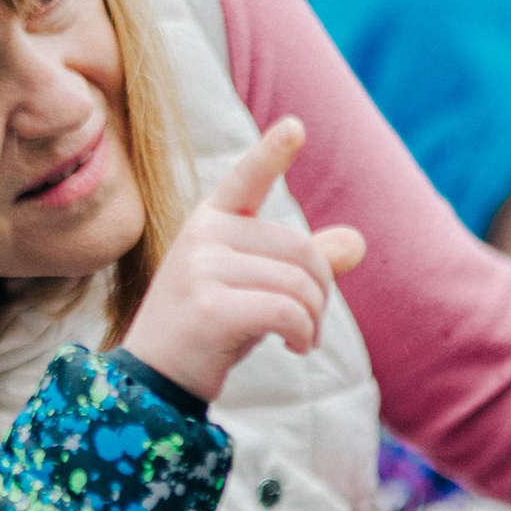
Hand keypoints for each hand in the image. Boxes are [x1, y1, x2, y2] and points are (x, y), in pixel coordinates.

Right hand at [123, 117, 365, 402]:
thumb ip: (300, 264)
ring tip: (300, 339)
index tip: (296, 127)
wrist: (153, 383)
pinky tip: (295, 347)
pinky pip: (287, 311)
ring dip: (313, 319)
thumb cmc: (208, 332)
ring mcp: (201, 268)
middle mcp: (202, 235)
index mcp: (209, 222)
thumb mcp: (255, 289)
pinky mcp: (210, 306)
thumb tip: (357, 242)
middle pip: (299, 248)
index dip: (272, 154)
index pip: (245, 180)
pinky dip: (303, 333)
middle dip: (320, 290)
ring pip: (297, 283)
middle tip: (308, 324)